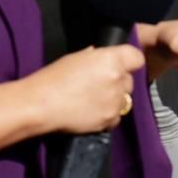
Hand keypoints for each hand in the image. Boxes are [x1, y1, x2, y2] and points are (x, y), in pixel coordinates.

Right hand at [27, 44, 145, 134]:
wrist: (41, 105)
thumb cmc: (53, 77)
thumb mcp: (74, 58)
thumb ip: (94, 57)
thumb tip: (100, 57)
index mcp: (111, 60)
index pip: (136, 57)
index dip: (129, 60)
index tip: (122, 63)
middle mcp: (118, 80)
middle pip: (129, 80)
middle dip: (118, 81)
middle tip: (100, 83)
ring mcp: (115, 103)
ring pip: (125, 100)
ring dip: (115, 98)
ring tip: (95, 99)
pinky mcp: (110, 121)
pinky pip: (117, 116)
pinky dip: (108, 115)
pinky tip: (93, 112)